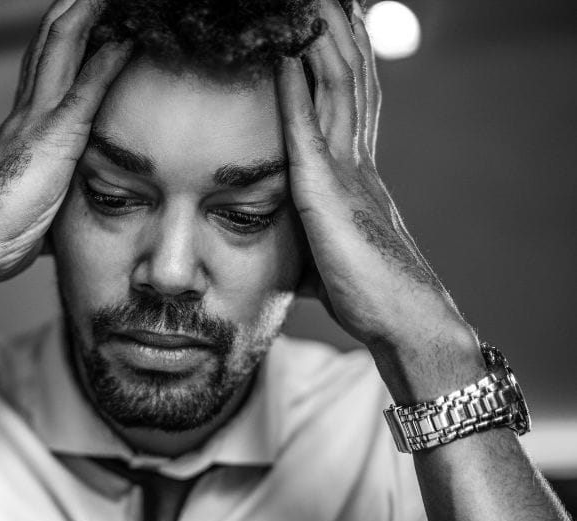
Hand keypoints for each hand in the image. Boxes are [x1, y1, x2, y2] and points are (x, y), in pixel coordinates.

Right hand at [0, 0, 130, 284]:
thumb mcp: (32, 208)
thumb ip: (48, 199)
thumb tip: (57, 225)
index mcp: (20, 129)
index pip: (43, 70)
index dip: (63, 39)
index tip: (83, 16)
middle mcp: (25, 114)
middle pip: (49, 44)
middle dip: (72, 10)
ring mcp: (35, 122)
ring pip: (61, 49)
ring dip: (85, 15)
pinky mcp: (51, 140)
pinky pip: (83, 90)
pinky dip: (106, 61)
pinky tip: (125, 38)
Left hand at [275, 0, 469, 358]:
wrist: (406, 322)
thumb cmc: (368, 297)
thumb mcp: (328, 252)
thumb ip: (309, 234)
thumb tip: (287, 245)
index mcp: (356, 169)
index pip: (349, 93)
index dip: (339, 51)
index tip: (327, 15)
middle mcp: (355, 159)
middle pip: (346, 73)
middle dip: (333, 28)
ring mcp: (346, 172)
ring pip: (333, 87)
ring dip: (316, 40)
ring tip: (306, 1)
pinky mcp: (327, 195)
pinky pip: (306, 131)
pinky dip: (292, 91)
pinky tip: (281, 57)